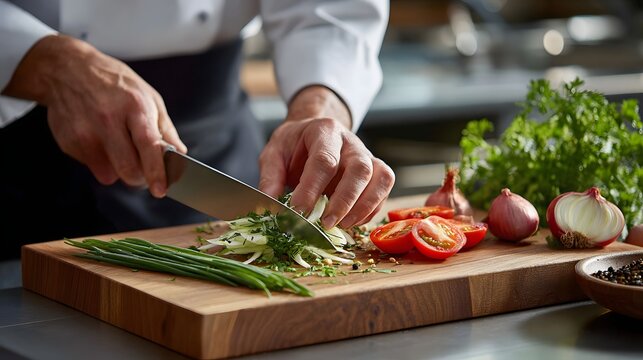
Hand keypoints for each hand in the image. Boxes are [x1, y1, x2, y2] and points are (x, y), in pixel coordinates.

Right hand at [3, 35, 185, 196]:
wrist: (67, 69)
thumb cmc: (115, 84)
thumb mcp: (148, 97)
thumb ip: (165, 129)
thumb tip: (179, 155)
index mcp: (134, 106)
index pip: (148, 145)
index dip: (156, 171)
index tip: (160, 190)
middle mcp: (108, 119)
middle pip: (128, 169)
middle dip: (140, 177)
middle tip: (144, 168)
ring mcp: (84, 131)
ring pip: (110, 175)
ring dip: (120, 169)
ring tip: (118, 146)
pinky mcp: (69, 141)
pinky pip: (93, 168)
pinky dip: (101, 161)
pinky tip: (99, 139)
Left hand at [259, 86, 394, 228]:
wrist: (313, 132)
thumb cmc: (294, 144)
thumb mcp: (274, 153)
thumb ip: (270, 178)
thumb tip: (269, 206)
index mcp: (324, 131)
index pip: (324, 160)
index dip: (312, 188)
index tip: (298, 211)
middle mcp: (351, 142)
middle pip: (359, 169)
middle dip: (344, 201)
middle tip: (325, 223)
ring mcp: (367, 156)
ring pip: (381, 178)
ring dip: (364, 207)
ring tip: (343, 225)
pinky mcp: (375, 171)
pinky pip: (384, 190)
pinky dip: (371, 210)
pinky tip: (352, 222)